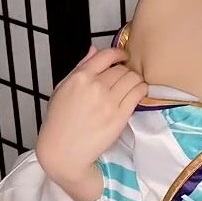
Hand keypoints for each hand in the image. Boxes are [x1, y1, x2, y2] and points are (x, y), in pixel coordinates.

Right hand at [35, 43, 148, 182]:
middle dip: (125, 71)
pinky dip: (141, 90)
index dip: (119, 54)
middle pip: (122, 69)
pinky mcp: (120, 116)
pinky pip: (138, 94)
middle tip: (125, 79)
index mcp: (80, 77)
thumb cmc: (60, 121)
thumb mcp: (62, 89)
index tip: (123, 57)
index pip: (106, 55)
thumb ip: (79, 68)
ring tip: (132, 86)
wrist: (63, 151)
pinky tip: (137, 93)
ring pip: (133, 79)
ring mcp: (109, 102)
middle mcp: (95, 87)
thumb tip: (94, 49)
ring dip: (135, 80)